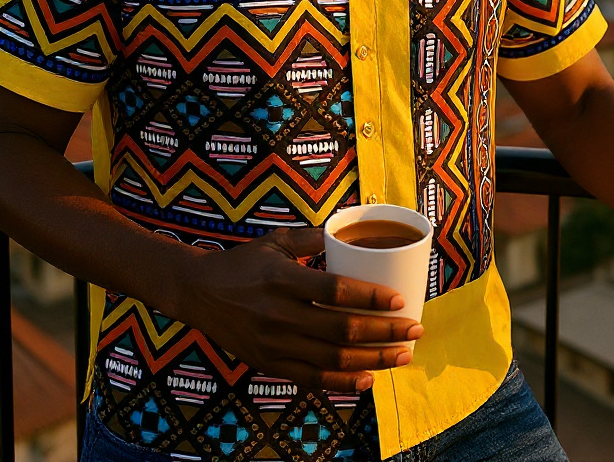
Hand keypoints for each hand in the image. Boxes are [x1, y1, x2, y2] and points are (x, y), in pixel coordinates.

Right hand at [179, 226, 422, 392]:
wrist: (198, 292)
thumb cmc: (243, 262)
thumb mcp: (275, 241)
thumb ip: (312, 236)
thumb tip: (349, 230)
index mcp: (284, 279)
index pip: (336, 292)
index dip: (371, 298)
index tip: (399, 300)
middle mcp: (280, 314)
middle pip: (342, 330)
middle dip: (385, 332)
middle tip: (415, 330)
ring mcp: (274, 343)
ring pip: (333, 360)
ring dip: (373, 360)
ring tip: (402, 356)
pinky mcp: (268, 363)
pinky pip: (311, 379)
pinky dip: (342, 383)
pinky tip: (367, 379)